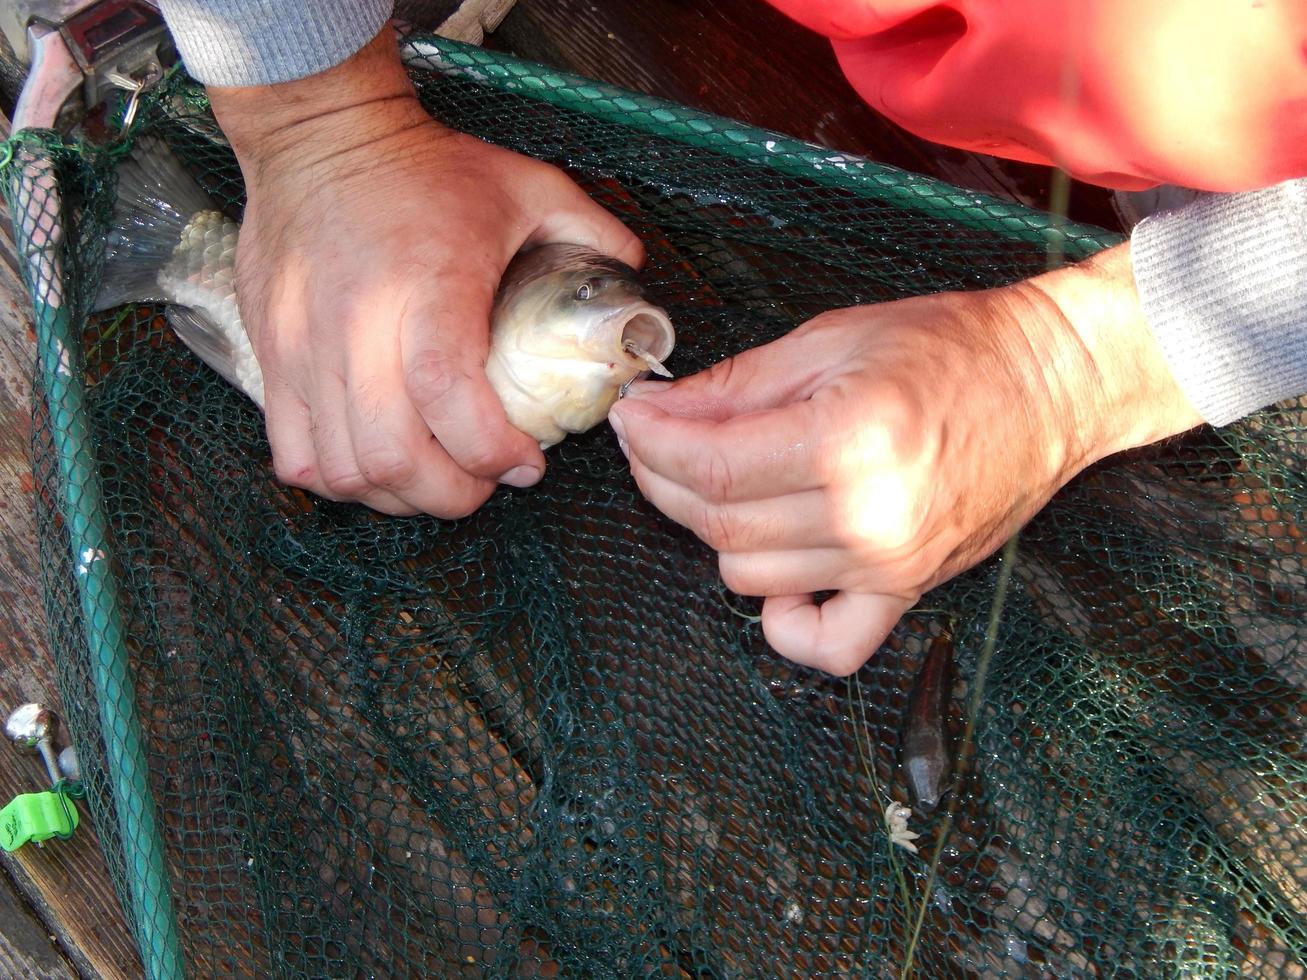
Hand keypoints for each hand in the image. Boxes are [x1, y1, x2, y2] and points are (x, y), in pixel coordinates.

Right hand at [208, 29, 641, 516]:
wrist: (321, 134)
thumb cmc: (426, 167)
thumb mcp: (529, 187)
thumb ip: (593, 236)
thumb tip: (636, 294)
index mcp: (430, 285)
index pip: (449, 398)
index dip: (492, 452)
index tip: (526, 464)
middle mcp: (358, 324)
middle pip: (393, 455)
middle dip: (451, 494)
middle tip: (483, 483)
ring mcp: (305, 347)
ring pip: (344, 469)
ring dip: (398, 493)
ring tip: (434, 477)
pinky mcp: (272, 356)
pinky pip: (296, 454)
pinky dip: (340, 478)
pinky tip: (376, 462)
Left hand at [609, 244, 1200, 673]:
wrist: (1053, 385)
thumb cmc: (953, 348)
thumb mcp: (832, 339)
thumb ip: (738, 384)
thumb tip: (661, 410)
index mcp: (848, 439)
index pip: (711, 466)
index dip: (653, 442)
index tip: (633, 417)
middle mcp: (868, 515)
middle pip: (719, 524)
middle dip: (663, 479)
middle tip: (655, 439)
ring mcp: (890, 564)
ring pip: (750, 576)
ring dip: (714, 530)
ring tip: (720, 481)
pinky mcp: (909, 589)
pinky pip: (828, 645)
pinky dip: (786, 624)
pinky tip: (775, 577)